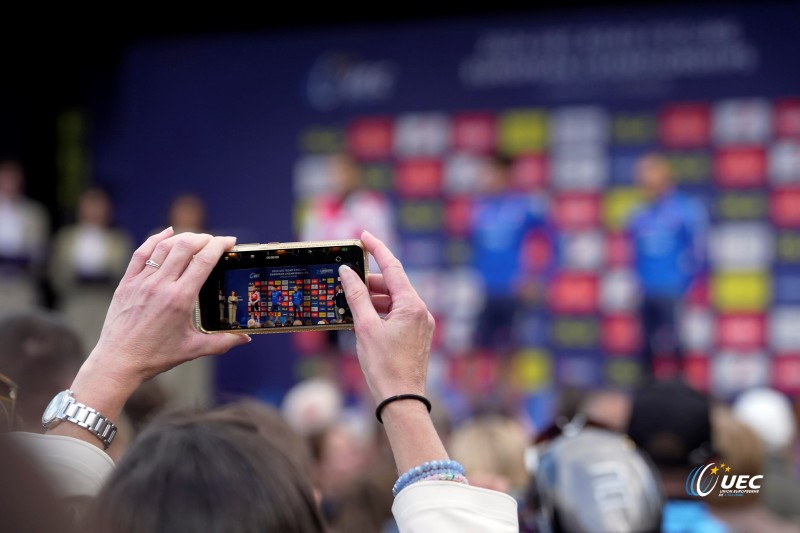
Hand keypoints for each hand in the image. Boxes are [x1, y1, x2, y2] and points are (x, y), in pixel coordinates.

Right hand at [339, 230, 445, 472]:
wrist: (401, 399)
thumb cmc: (384, 365)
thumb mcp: (365, 327)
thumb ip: (356, 296)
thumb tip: (347, 273)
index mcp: (411, 304)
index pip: (392, 267)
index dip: (377, 249)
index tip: (364, 235)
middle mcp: (421, 310)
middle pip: (392, 285)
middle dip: (369, 281)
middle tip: (346, 280)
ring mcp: (421, 324)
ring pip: (394, 301)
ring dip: (373, 299)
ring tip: (350, 305)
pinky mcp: (417, 336)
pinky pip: (397, 315)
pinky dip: (380, 313)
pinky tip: (363, 320)